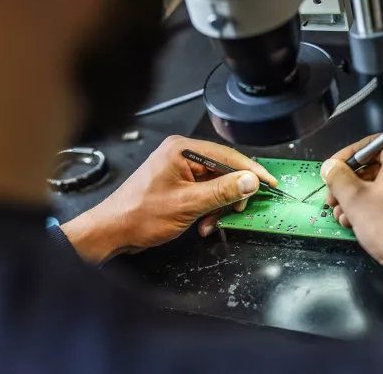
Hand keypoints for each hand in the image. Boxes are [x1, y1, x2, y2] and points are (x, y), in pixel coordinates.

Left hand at [62, 136, 276, 262]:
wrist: (113, 230)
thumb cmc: (140, 214)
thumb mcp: (188, 204)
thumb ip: (222, 191)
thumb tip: (250, 180)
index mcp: (182, 150)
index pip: (227, 155)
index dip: (250, 171)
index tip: (269, 183)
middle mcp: (181, 155)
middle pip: (223, 170)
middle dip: (230, 195)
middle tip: (235, 210)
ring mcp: (178, 170)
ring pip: (215, 185)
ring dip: (217, 207)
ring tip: (209, 223)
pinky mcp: (177, 185)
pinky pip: (203, 193)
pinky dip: (207, 210)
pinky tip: (201, 224)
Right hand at [321, 135, 382, 286]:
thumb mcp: (355, 199)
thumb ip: (338, 177)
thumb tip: (331, 167)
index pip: (369, 145)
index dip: (344, 159)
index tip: (330, 171)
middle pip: (377, 165)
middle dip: (351, 183)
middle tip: (334, 198)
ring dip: (362, 197)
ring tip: (345, 215)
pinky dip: (380, 205)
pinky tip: (363, 222)